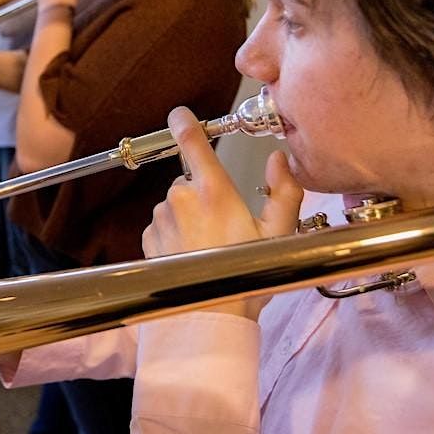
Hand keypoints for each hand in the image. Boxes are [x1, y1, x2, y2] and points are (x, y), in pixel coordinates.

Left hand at [142, 106, 302, 319]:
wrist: (209, 319)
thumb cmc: (246, 277)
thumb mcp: (278, 235)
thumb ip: (284, 192)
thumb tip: (279, 159)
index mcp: (212, 190)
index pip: (192, 141)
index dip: (184, 122)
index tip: (180, 114)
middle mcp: (180, 198)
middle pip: (190, 181)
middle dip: (204, 196)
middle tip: (225, 227)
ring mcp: (161, 218)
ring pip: (175, 205)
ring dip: (188, 218)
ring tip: (208, 248)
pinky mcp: (148, 238)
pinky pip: (162, 225)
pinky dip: (174, 234)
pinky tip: (191, 256)